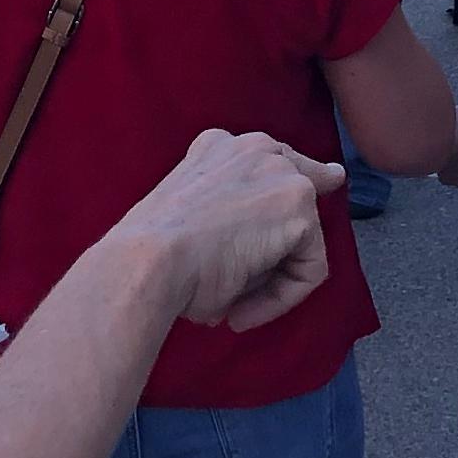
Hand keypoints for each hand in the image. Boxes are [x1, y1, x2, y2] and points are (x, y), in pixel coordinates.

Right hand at [108, 128, 336, 332]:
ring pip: (301, 240)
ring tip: (234, 305)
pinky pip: (309, 268)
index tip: (298, 208)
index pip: (268, 162)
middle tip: (276, 282)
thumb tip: (262, 264)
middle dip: (297, 236)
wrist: (148, 261)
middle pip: (303, 187)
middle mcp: (255, 148)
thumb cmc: (155, 255)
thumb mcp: (190, 222)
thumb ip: (230, 223)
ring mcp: (281, 172)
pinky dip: (281, 299)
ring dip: (273, 281)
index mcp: (219, 147)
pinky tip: (242, 310)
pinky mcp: (299, 206)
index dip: (279, 199)